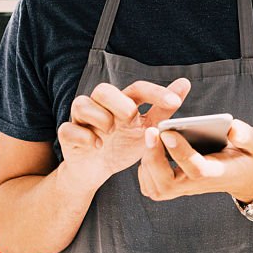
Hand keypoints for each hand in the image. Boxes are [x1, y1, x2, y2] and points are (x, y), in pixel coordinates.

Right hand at [59, 78, 190, 186]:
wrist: (98, 169)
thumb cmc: (123, 144)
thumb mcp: (147, 130)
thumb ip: (164, 110)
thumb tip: (184, 83)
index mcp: (122, 102)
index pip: (137, 89)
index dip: (155, 93)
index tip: (175, 103)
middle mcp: (100, 106)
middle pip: (103, 89)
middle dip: (119, 102)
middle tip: (131, 119)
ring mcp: (82, 120)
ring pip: (81, 103)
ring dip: (99, 117)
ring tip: (110, 133)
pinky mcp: (69, 135)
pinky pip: (67, 129)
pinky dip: (84, 136)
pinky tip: (97, 145)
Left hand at [138, 119, 252, 203]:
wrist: (243, 177)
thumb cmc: (246, 157)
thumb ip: (246, 136)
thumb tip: (231, 128)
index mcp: (216, 173)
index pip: (195, 168)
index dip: (180, 151)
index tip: (167, 131)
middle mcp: (196, 185)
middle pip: (167, 182)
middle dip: (154, 157)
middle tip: (151, 131)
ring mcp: (182, 189)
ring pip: (155, 185)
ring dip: (148, 161)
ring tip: (151, 135)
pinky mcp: (173, 189)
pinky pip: (150, 185)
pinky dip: (145, 168)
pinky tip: (151, 148)